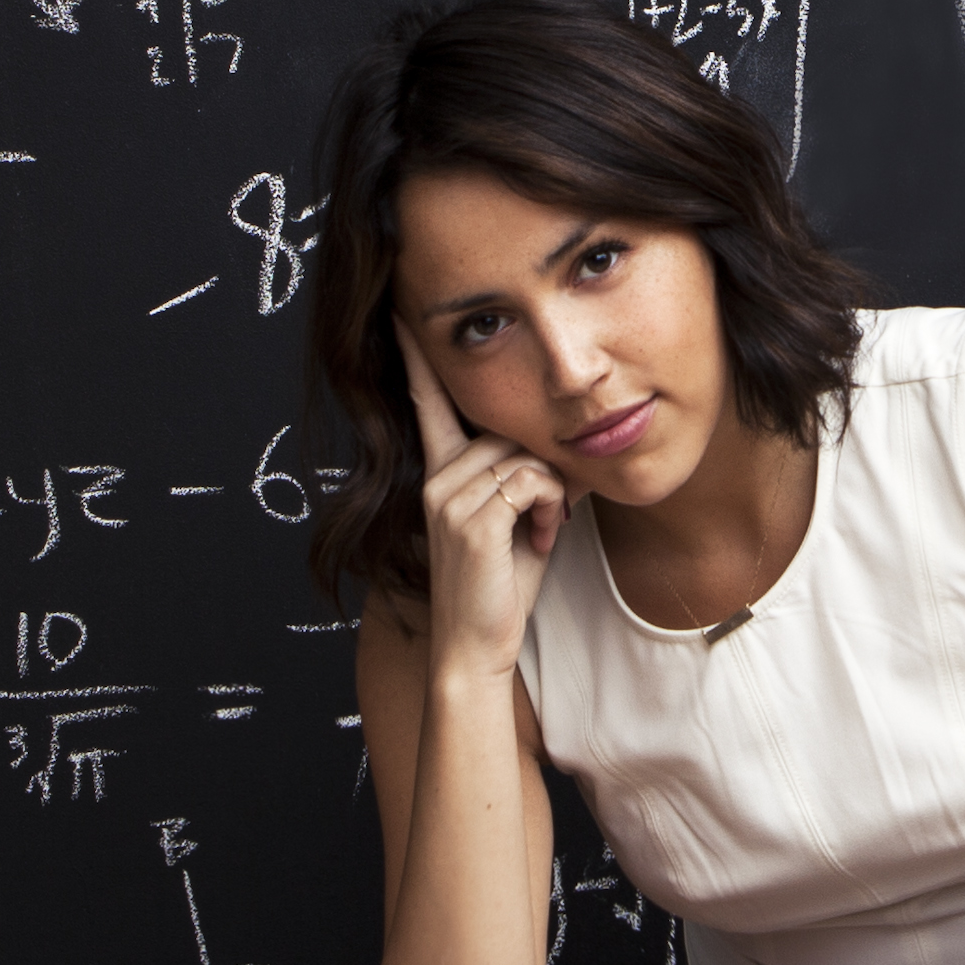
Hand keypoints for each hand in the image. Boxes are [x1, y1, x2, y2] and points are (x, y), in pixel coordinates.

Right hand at [403, 336, 565, 671]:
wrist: (475, 646)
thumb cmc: (499, 586)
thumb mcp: (515, 522)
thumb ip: (524, 480)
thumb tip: (560, 451)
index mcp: (440, 475)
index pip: (427, 405)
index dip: (415, 360)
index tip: (404, 318)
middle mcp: (437, 479)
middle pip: (508, 431)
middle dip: (545, 468)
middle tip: (552, 514)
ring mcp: (449, 498)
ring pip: (525, 457)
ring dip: (552, 495)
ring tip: (543, 531)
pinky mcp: (472, 519)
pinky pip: (533, 481)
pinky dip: (553, 509)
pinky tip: (544, 539)